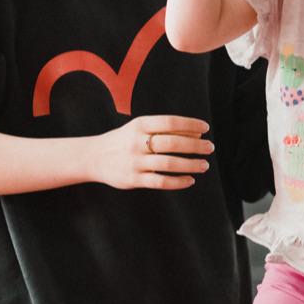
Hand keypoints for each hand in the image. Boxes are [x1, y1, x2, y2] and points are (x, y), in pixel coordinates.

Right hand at [93, 115, 213, 190]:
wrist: (94, 157)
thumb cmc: (124, 140)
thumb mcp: (139, 128)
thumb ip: (164, 130)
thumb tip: (197, 135)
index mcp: (139, 125)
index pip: (170, 122)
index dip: (190, 124)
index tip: (206, 128)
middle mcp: (137, 142)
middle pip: (172, 143)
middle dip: (195, 146)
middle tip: (210, 148)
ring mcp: (135, 162)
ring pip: (169, 164)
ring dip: (190, 164)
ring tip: (204, 165)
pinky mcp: (133, 179)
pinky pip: (160, 181)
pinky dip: (178, 182)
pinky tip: (190, 180)